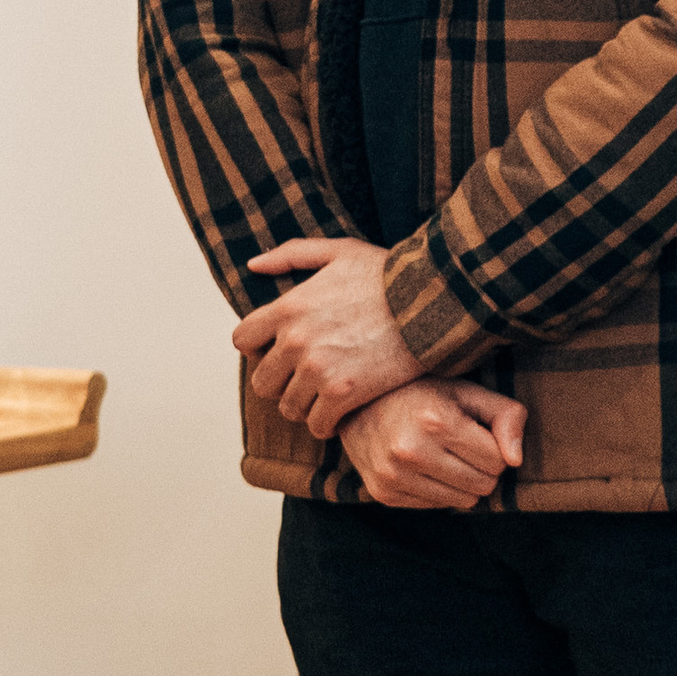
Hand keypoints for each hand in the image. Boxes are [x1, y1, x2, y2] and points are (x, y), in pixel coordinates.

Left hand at [235, 238, 420, 435]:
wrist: (434, 301)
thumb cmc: (389, 275)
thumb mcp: (339, 251)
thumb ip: (291, 254)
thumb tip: (253, 265)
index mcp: (288, 307)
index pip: (243, 340)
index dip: (259, 348)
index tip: (281, 351)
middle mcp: (295, 340)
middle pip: (262, 381)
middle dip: (281, 382)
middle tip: (304, 380)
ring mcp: (318, 369)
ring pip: (288, 407)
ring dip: (304, 406)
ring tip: (323, 398)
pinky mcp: (344, 393)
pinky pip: (317, 424)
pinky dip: (326, 424)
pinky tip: (340, 414)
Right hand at [340, 379, 527, 509]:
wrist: (357, 404)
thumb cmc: (423, 393)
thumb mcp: (467, 391)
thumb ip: (505, 416)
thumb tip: (516, 461)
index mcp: (437, 421)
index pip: (497, 461)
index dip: (496, 448)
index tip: (480, 434)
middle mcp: (411, 450)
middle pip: (482, 485)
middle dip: (483, 468)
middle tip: (465, 447)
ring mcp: (394, 475)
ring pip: (462, 501)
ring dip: (463, 483)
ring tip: (447, 456)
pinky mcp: (384, 494)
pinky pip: (436, 507)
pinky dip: (439, 490)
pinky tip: (426, 467)